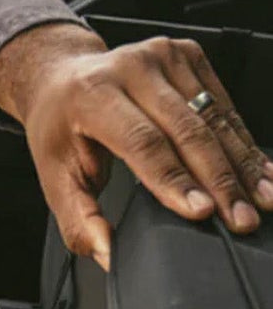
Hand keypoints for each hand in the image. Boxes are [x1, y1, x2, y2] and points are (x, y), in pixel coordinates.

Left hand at [0, 23, 272, 269]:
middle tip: (240, 219)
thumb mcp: (55, 176)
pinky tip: (259, 171)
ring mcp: (164, 56)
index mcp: (92, 95)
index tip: (202, 211)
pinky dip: (243, 142)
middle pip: (187, 130)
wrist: (62, 79)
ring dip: (242, 164)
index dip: (176, 179)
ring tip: (262, 200)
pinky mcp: (188, 54)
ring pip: (214, 118)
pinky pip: (223, 106)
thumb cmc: (60, 129)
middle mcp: (131, 67)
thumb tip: (106, 253)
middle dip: (220, 180)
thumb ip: (78, 219)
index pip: (143, 142)